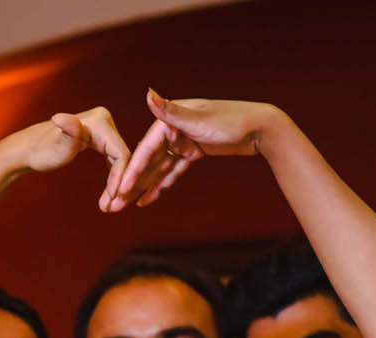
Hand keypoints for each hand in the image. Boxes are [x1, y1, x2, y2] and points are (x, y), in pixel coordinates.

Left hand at [0, 107, 133, 210]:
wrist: (28, 151)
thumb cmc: (40, 151)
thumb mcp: (57, 148)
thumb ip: (67, 134)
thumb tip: (60, 117)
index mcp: (100, 121)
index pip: (121, 154)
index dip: (122, 179)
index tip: (115, 201)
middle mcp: (105, 120)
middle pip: (123, 157)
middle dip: (120, 185)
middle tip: (112, 209)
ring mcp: (103, 129)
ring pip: (120, 161)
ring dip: (118, 186)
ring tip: (109, 207)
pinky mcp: (100, 139)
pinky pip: (113, 161)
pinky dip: (112, 180)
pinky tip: (107, 198)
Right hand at [111, 92, 286, 209]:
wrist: (261, 128)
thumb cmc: (232, 121)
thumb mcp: (199, 118)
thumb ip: (171, 111)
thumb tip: (148, 94)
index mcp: (170, 118)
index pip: (145, 149)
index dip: (131, 171)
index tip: (119, 190)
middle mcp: (173, 128)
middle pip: (148, 161)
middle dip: (131, 184)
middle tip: (114, 205)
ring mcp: (183, 140)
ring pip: (158, 168)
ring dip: (143, 187)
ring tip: (126, 206)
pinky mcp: (193, 151)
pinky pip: (173, 171)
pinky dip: (161, 184)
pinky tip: (148, 198)